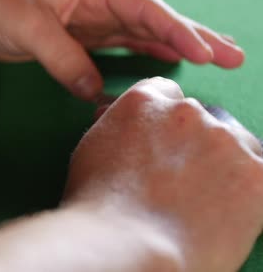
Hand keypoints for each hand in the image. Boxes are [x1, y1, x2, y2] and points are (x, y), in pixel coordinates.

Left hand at [0, 0, 243, 99]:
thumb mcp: (31, 28)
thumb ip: (66, 60)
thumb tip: (95, 92)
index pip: (145, 8)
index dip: (177, 30)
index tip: (205, 51)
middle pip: (154, 19)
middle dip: (192, 36)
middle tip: (233, 55)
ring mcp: (90, 19)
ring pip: (140, 35)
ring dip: (173, 47)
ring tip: (213, 59)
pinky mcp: (77, 38)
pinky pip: (116, 49)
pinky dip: (141, 56)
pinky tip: (163, 63)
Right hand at [64, 77, 262, 270]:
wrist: (125, 245)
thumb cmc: (98, 206)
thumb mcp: (93, 149)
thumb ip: (118, 128)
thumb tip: (128, 125)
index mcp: (144, 102)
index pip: (165, 94)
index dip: (163, 121)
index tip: (162, 143)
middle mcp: (186, 112)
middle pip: (203, 119)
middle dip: (194, 144)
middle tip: (179, 180)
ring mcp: (225, 141)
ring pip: (238, 144)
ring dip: (225, 165)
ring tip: (202, 202)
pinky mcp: (256, 175)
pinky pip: (260, 176)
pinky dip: (247, 194)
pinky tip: (224, 212)